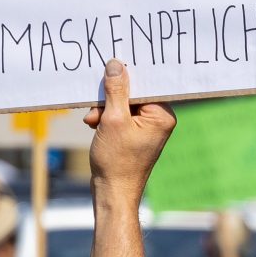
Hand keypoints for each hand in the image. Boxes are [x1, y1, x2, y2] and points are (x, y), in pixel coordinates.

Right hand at [81, 62, 174, 194]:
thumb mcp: (113, 120)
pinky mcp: (134, 133)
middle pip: (132, 92)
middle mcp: (158, 119)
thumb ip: (116, 90)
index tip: (109, 71)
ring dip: (104, 109)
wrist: (112, 191)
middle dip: (110, 98)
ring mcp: (146, 127)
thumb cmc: (116, 160)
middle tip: (96, 108)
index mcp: (162, 115)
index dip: (125, 78)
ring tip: (94, 121)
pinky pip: (119, 115)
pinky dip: (105, 118)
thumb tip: (117, 65)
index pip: (145, 84)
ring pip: (122, 103)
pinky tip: (95, 125)